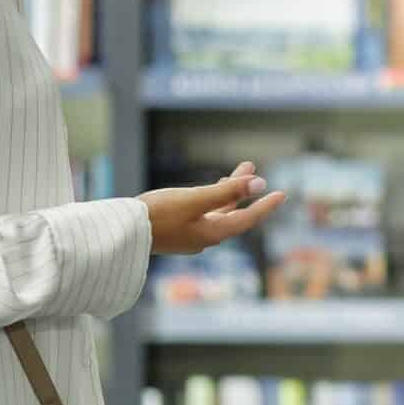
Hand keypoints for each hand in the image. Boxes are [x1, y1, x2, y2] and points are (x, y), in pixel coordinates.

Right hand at [142, 161, 285, 255]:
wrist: (121, 233)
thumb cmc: (157, 215)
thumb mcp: (194, 200)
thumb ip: (227, 191)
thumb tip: (259, 183)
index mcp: (212, 234)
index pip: (247, 219)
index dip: (265, 205)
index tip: (282, 194)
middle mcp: (204, 237)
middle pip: (233, 212)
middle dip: (245, 190)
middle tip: (253, 167)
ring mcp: (189, 235)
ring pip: (217, 210)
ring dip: (228, 190)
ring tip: (237, 170)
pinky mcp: (176, 230)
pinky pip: (203, 212)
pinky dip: (211, 198)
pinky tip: (208, 190)